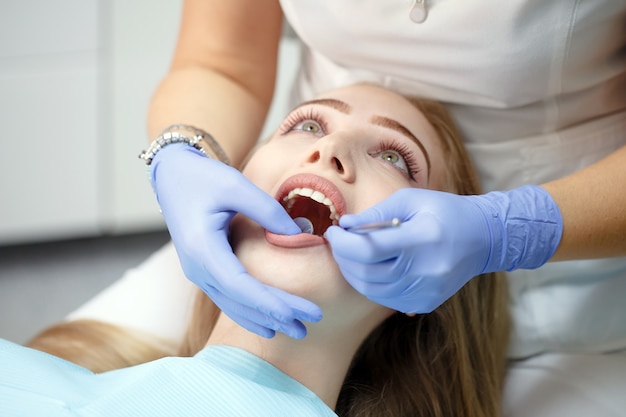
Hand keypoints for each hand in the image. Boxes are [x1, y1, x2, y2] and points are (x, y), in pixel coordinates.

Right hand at [150, 144, 321, 337]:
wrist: (172, 177)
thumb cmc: (203, 178)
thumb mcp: (235, 185)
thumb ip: (267, 210)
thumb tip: (298, 234)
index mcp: (202, 248)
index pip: (241, 286)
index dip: (270, 303)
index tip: (299, 313)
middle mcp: (197, 267)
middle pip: (240, 301)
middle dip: (275, 316)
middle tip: (306, 329)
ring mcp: (198, 272)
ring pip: (233, 305)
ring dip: (264, 319)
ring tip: (296, 329)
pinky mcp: (204, 271)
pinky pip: (228, 298)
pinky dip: (249, 312)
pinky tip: (268, 323)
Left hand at [324, 186, 561, 312]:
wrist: (483, 238)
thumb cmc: (445, 211)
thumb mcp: (411, 200)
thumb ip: (375, 214)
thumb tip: (346, 226)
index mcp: (421, 240)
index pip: (369, 249)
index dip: (344, 243)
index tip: (334, 231)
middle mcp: (425, 271)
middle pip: (367, 273)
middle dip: (343, 258)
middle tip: (337, 242)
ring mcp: (426, 291)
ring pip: (372, 291)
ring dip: (353, 273)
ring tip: (349, 255)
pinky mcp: (426, 303)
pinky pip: (386, 299)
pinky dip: (370, 285)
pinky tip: (369, 268)